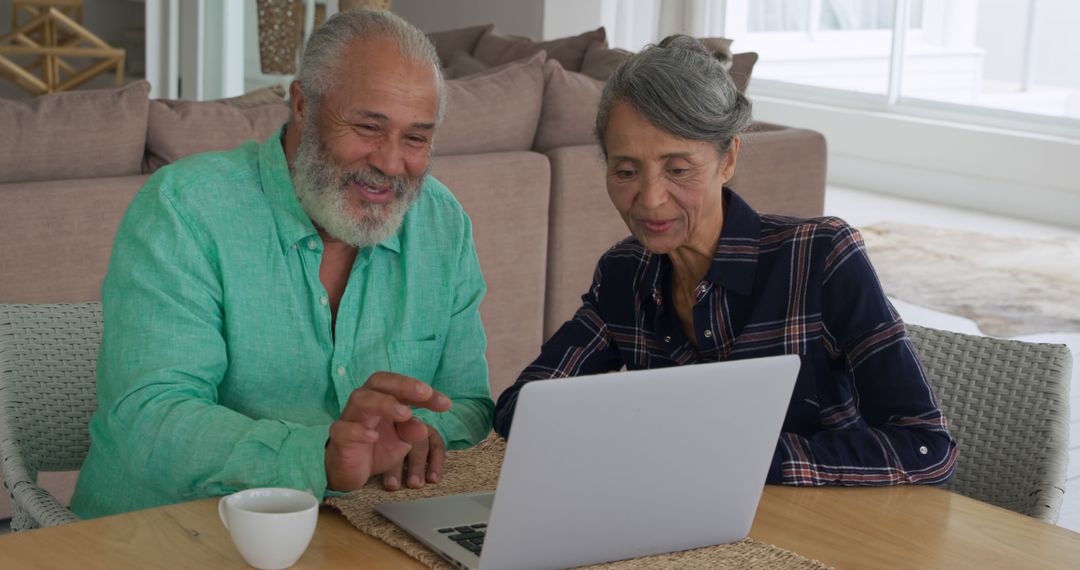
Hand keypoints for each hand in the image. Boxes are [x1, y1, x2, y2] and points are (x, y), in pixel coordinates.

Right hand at [324, 372, 450, 491]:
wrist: (352, 470)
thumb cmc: (378, 446)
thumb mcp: (402, 439)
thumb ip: (412, 430)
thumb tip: (423, 428)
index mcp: (383, 397)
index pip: (401, 386)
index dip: (424, 392)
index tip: (446, 404)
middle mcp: (365, 401)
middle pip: (378, 381)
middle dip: (403, 385)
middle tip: (424, 393)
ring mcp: (350, 417)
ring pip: (360, 399)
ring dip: (384, 403)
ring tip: (405, 413)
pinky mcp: (339, 438)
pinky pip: (343, 429)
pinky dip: (358, 431)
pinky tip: (374, 436)